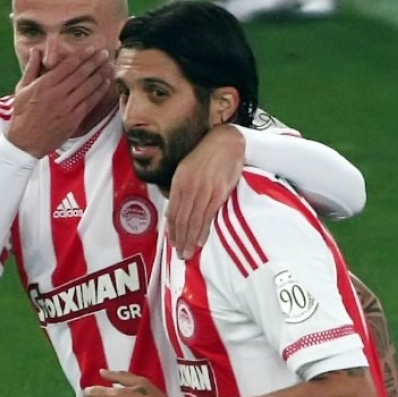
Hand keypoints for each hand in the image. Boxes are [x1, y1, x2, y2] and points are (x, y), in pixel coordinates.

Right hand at [7, 47, 113, 157]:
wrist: (26, 141)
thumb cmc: (23, 114)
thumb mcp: (22, 89)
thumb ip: (31, 68)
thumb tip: (37, 50)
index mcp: (44, 84)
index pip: (67, 66)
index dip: (81, 56)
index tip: (91, 49)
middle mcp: (58, 94)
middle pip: (81, 74)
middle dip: (94, 62)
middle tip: (105, 54)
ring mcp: (67, 107)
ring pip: (88, 87)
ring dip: (101, 75)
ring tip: (110, 66)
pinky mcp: (74, 119)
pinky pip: (90, 102)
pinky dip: (99, 92)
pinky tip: (106, 84)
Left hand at [167, 124, 244, 258]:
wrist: (226, 141)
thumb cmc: (206, 155)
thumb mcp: (186, 168)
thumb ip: (180, 188)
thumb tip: (176, 208)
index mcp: (178, 182)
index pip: (172, 212)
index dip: (171, 230)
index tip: (172, 243)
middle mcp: (188, 187)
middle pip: (181, 219)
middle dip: (180, 239)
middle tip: (181, 255)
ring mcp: (203, 190)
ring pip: (193, 220)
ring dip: (190, 239)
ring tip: (189, 253)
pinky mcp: (218, 192)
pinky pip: (208, 215)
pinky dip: (203, 230)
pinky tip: (201, 240)